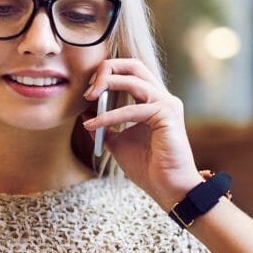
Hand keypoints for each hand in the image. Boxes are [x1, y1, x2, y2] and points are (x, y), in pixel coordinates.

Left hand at [81, 58, 202, 207]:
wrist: (167, 187)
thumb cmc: (147, 167)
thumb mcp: (117, 143)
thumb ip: (104, 126)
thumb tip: (85, 115)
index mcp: (152, 100)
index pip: (130, 71)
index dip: (108, 73)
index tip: (88, 90)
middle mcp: (162, 97)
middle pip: (134, 65)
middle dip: (107, 69)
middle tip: (88, 87)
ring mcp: (167, 104)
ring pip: (133, 81)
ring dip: (107, 85)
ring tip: (88, 97)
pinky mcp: (167, 115)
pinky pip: (132, 110)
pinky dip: (109, 116)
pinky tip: (93, 124)